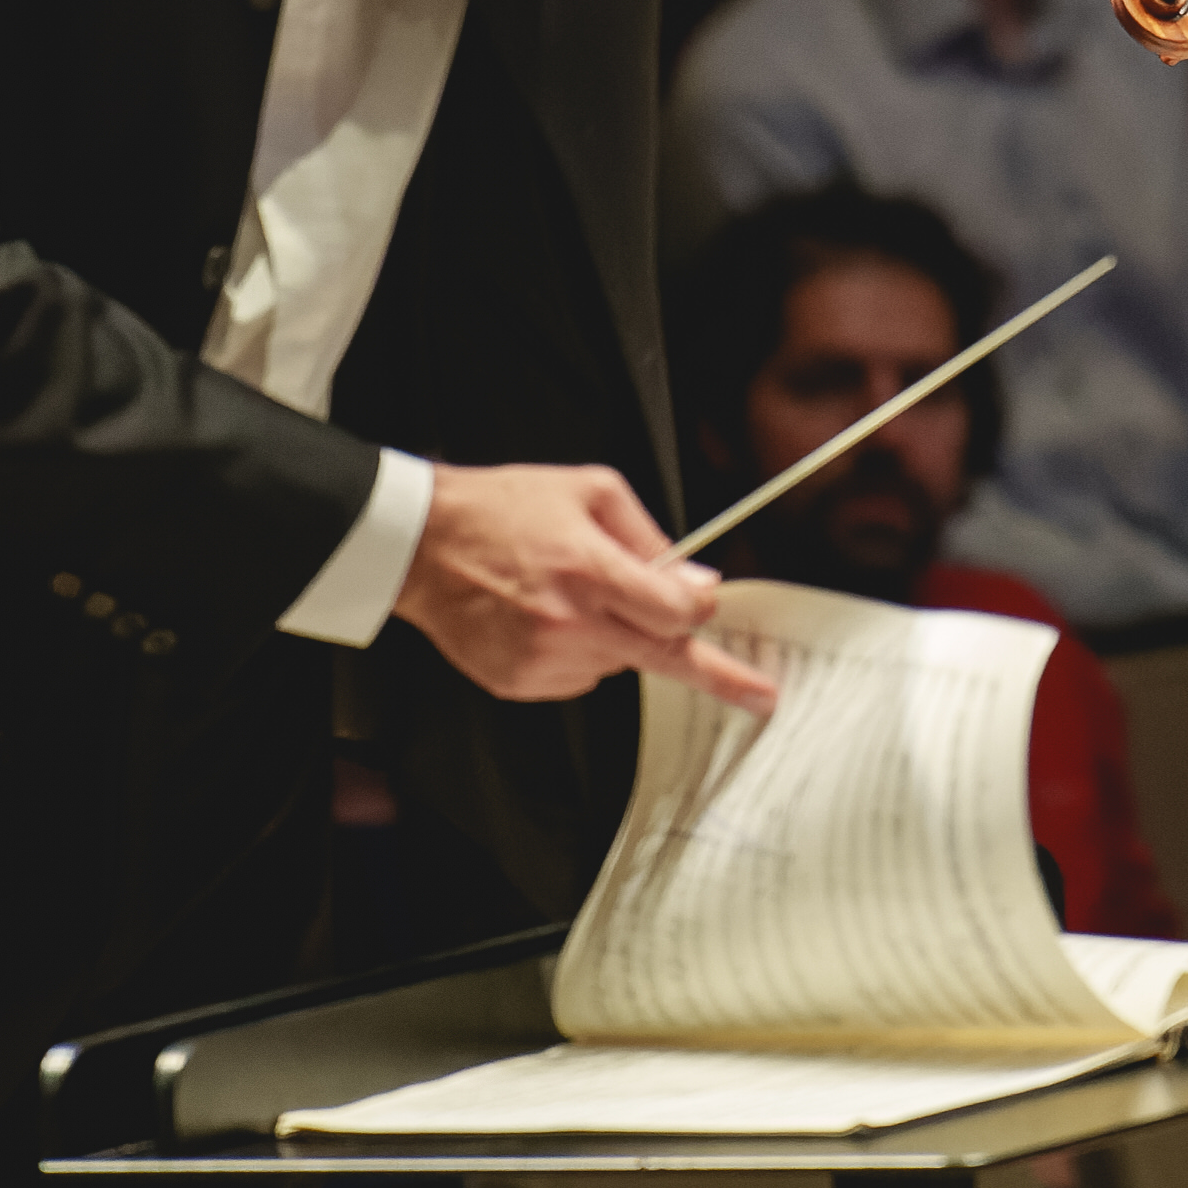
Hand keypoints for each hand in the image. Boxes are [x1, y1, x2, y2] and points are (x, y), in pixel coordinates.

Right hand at [395, 461, 777, 716]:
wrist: (424, 545)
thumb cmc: (504, 508)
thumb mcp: (592, 491)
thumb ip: (651, 539)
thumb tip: (697, 584)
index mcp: (589, 571)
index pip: (675, 614)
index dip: (700, 611)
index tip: (719, 617)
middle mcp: (569, 623)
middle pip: (663, 657)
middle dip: (720, 677)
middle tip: (763, 696)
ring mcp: (542, 659)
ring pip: (618, 664)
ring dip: (619, 636)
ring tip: (573, 595)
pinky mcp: (519, 682)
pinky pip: (578, 678)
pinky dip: (581, 652)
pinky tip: (548, 618)